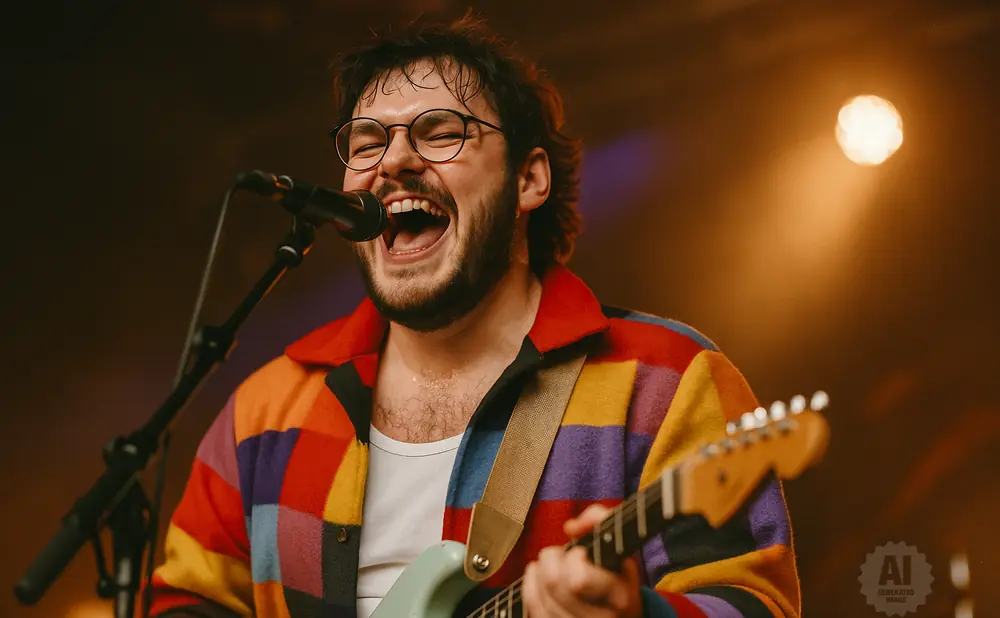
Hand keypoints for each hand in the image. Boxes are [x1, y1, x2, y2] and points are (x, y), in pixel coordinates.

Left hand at [521, 504, 642, 617]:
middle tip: (561, 555)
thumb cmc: (618, 574)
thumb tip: (570, 527)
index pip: (579, 580)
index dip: (573, 559)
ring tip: (552, 564)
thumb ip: (600, 519)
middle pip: (554, 585)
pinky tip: (536, 574)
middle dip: (550, 560)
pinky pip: (535, 611)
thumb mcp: (620, 545)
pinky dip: (530, 587)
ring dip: (540, 573)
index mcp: (619, 595)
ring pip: (541, 599)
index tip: (580, 553)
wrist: (625, 613)